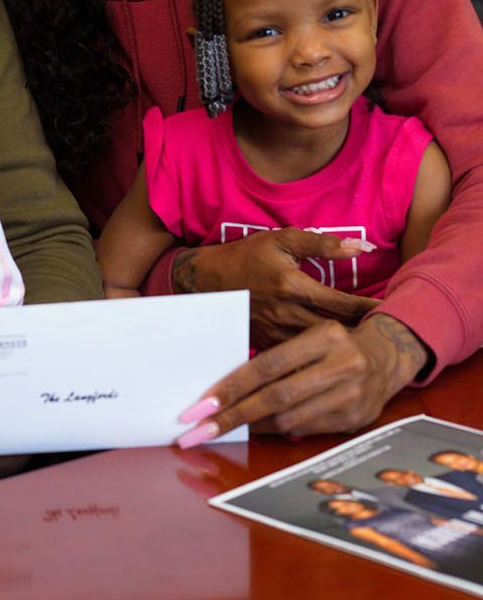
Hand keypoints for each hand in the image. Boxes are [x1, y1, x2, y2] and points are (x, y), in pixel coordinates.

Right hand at [172, 228, 379, 344]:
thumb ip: (322, 243)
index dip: (371, 308)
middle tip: (390, 337)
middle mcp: (287, 313)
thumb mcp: (282, 239)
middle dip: (364, 334)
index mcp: (293, 285)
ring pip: (320, 349)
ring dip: (345, 350)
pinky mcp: (268, 345)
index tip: (393, 311)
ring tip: (371, 351)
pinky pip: (301, 357)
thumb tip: (360, 246)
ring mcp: (277, 333)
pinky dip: (321, 359)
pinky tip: (337, 360)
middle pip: (337, 331)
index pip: (343, 302)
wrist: (206, 281)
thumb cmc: (247, 256)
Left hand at [176, 313, 428, 444]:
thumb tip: (229, 387)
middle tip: (198, 430)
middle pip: (277, 397)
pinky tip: (257, 430)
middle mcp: (342, 365)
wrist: (388, 355)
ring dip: (251, 427)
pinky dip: (278, 431)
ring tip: (221, 430)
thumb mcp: (312, 335)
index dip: (233, 386)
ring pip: (290, 418)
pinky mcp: (356, 419)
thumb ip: (280, 357)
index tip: (202, 404)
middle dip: (233, 416)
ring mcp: (352, 396)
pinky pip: (307, 429)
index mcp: (325, 336)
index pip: (270, 365)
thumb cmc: (335, 342)